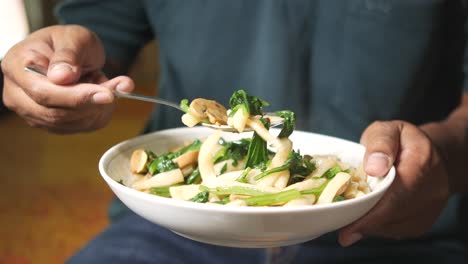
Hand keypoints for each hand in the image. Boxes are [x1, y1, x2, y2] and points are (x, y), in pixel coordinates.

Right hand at [1, 25, 133, 132]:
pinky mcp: (53, 124)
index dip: (76, 97)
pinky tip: (103, 94)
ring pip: (72, 123)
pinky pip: (82, 127)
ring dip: (98, 106)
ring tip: (104, 82)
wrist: (72, 52)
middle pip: (55, 114)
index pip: (42, 92)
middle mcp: (19, 94)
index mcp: (16, 66)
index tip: (107, 94)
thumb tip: (61, 77)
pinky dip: (100, 112)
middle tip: (118, 89)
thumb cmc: (68, 41)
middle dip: (92, 104)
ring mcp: (34, 113)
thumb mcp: (73, 37)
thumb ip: (68, 54)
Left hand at [338, 120, 449, 245]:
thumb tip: (373, 168)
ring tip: (350, 220)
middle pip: (395, 213)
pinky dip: (378, 228)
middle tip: (342, 230)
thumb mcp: (387, 130)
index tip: (350, 225)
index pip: (398, 192)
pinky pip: (397, 231)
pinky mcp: (423, 221)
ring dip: (370, 226)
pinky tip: (365, 219)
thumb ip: (380, 143)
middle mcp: (433, 188)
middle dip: (365, 223)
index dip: (373, 211)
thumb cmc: (401, 141)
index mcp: (421, 160)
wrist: (430, 155)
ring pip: (395, 226)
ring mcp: (431, 208)